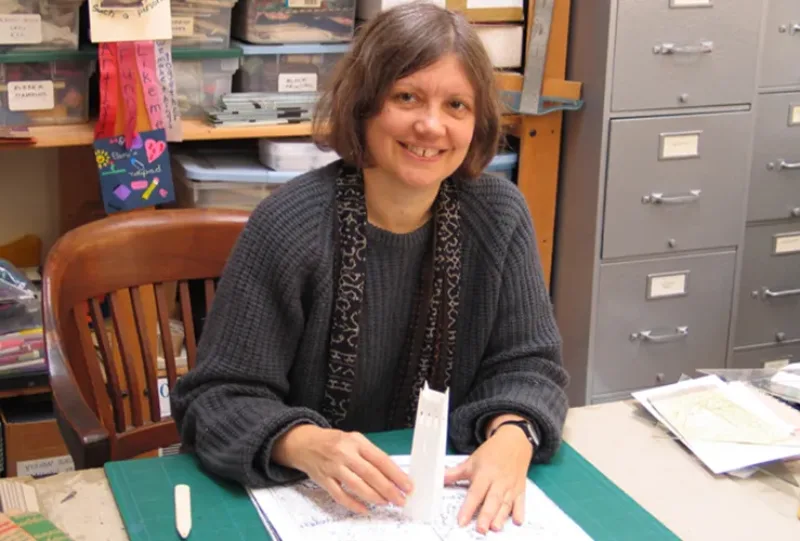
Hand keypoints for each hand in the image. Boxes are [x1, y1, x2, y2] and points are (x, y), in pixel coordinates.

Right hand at [272, 425, 413, 514]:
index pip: (380, 459)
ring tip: (386, 503)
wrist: (305, 443)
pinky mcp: (323, 479)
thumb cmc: (334, 442)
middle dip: (388, 489)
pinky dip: (353, 504)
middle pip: (370, 474)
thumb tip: (392, 475)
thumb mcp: (354, 440)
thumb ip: (371, 455)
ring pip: (357, 485)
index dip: (396, 474)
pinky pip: (340, 495)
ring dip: (374, 497)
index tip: (407, 485)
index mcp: (356, 441)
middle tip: (400, 499)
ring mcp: (333, 467)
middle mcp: (345, 453)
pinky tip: (364, 509)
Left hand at [444, 426, 533, 533]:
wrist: (514, 441)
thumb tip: (440, 478)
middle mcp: (499, 481)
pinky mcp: (520, 489)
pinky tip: (517, 521)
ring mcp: (511, 485)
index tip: (462, 520)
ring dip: (501, 516)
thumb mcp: (472, 460)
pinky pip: (521, 501)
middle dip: (486, 515)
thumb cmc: (492, 452)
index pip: (475, 492)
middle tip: (481, 529)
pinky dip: (520, 511)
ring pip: (506, 503)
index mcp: (484, 473)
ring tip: (495, 528)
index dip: (468, 507)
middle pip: (492, 500)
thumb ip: (456, 473)